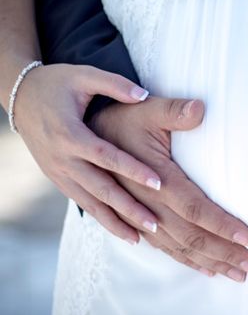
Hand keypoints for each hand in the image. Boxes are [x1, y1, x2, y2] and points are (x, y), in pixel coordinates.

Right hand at [14, 64, 162, 241]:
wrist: (21, 96)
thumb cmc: (58, 83)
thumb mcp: (84, 76)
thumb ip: (115, 85)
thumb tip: (144, 94)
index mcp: (70, 134)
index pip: (106, 156)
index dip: (132, 170)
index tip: (159, 183)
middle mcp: (62, 159)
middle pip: (100, 188)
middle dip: (128, 208)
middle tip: (156, 225)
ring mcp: (58, 172)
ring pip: (90, 203)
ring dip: (115, 221)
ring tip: (140, 238)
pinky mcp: (58, 179)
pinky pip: (82, 202)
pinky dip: (102, 218)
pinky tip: (121, 231)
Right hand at [90, 96, 247, 281]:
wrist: (86, 135)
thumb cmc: (124, 120)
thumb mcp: (148, 109)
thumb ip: (174, 111)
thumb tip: (200, 108)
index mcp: (156, 180)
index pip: (195, 209)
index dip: (222, 225)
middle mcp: (148, 205)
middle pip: (191, 237)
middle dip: (224, 253)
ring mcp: (140, 216)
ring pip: (180, 247)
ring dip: (210, 262)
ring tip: (238, 275)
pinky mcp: (136, 221)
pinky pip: (163, 248)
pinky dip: (186, 260)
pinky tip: (206, 269)